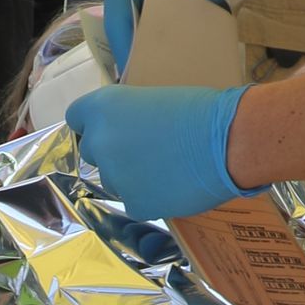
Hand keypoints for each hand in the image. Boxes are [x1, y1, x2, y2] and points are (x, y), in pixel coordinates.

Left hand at [71, 77, 248, 218]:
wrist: (227, 142)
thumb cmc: (200, 111)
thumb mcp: (154, 100)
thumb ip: (129, 117)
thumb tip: (128, 132)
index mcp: (102, 107)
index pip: (76, 117)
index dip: (94, 124)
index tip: (111, 127)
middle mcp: (100, 142)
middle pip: (91, 151)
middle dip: (111, 152)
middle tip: (143, 150)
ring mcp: (114, 177)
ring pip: (112, 180)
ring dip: (130, 177)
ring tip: (165, 169)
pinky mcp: (135, 204)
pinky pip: (135, 202)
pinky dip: (150, 197)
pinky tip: (173, 186)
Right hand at [99, 0, 274, 67]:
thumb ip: (169, 27)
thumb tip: (157, 63)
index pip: (117, 20)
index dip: (126, 54)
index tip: (135, 84)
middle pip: (121, 20)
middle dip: (134, 50)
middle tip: (144, 84)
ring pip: (132, 17)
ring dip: (144, 41)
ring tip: (155, 73)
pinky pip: (144, 10)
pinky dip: (153, 29)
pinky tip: (165, 50)